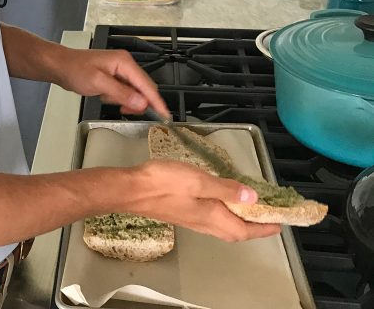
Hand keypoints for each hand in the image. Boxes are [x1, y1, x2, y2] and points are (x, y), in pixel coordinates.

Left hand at [57, 48, 168, 117]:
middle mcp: (125, 65)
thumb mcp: (99, 83)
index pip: (146, 84)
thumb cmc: (76, 70)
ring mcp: (120, 71)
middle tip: (125, 111)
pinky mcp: (114, 77)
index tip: (166, 115)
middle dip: (137, 102)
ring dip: (123, 100)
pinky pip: (124, 92)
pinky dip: (117, 98)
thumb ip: (122, 93)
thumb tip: (142, 103)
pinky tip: (104, 96)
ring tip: (105, 98)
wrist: (60, 66)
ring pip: (133, 92)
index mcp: (124, 62)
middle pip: (143, 88)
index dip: (156, 101)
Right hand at [122, 160, 280, 242]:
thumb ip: (225, 188)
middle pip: (236, 231)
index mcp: (212, 216)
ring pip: (224, 226)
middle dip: (254, 227)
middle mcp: (205, 223)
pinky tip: (222, 200)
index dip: (264, 228)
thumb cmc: (164, 183)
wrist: (132, 190)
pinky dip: (225, 213)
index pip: (245, 230)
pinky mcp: (183, 212)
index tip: (280, 223)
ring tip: (250, 208)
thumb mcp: (198, 180)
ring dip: (240, 220)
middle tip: (268, 215)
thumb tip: (252, 197)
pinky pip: (212, 218)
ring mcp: (193, 219)